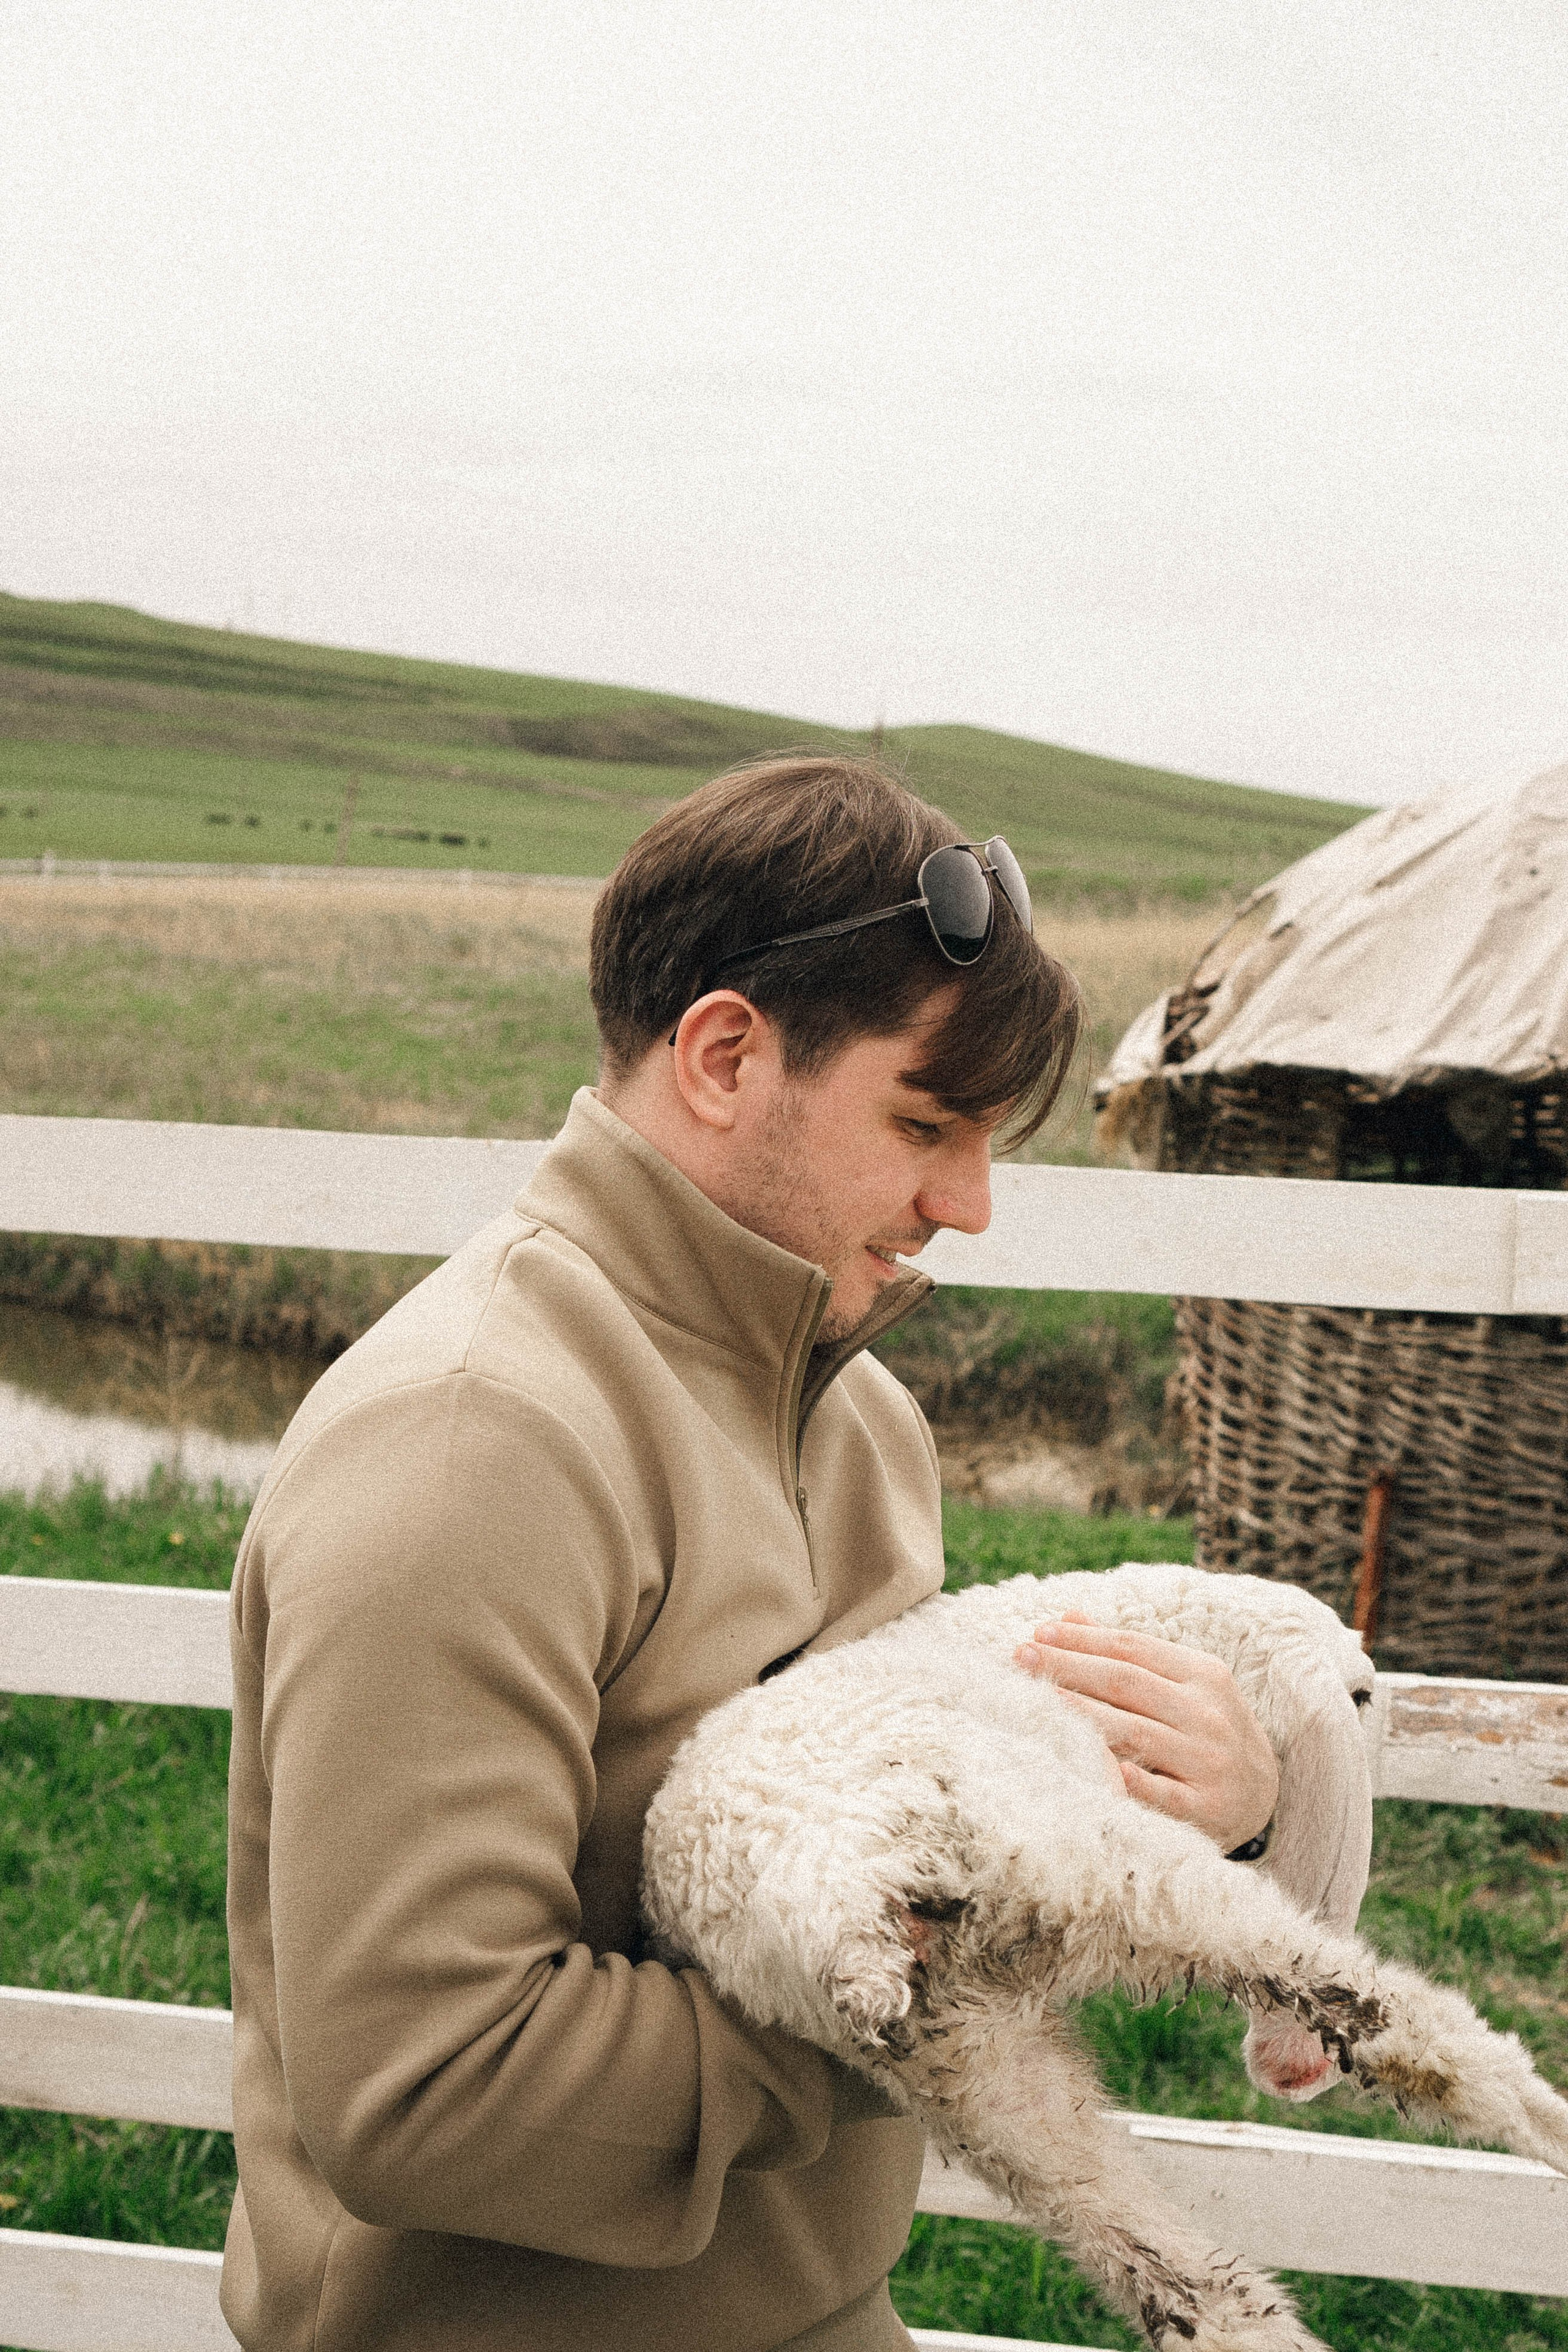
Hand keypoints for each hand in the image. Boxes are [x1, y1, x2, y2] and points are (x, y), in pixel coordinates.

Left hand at [1014, 1612, 1277, 1852]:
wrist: (1267, 1794)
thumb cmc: (1205, 1729)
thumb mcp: (1184, 1684)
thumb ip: (1129, 1653)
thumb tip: (1068, 1617)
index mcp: (1202, 1674)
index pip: (1133, 1648)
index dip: (1083, 1639)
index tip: (1037, 1633)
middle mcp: (1207, 1713)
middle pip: (1126, 1683)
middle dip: (1069, 1666)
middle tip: (1021, 1657)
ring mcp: (1209, 1762)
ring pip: (1136, 1732)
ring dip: (1083, 1714)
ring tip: (1038, 1700)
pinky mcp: (1208, 1809)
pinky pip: (1164, 1794)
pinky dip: (1138, 1783)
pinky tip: (1106, 1771)